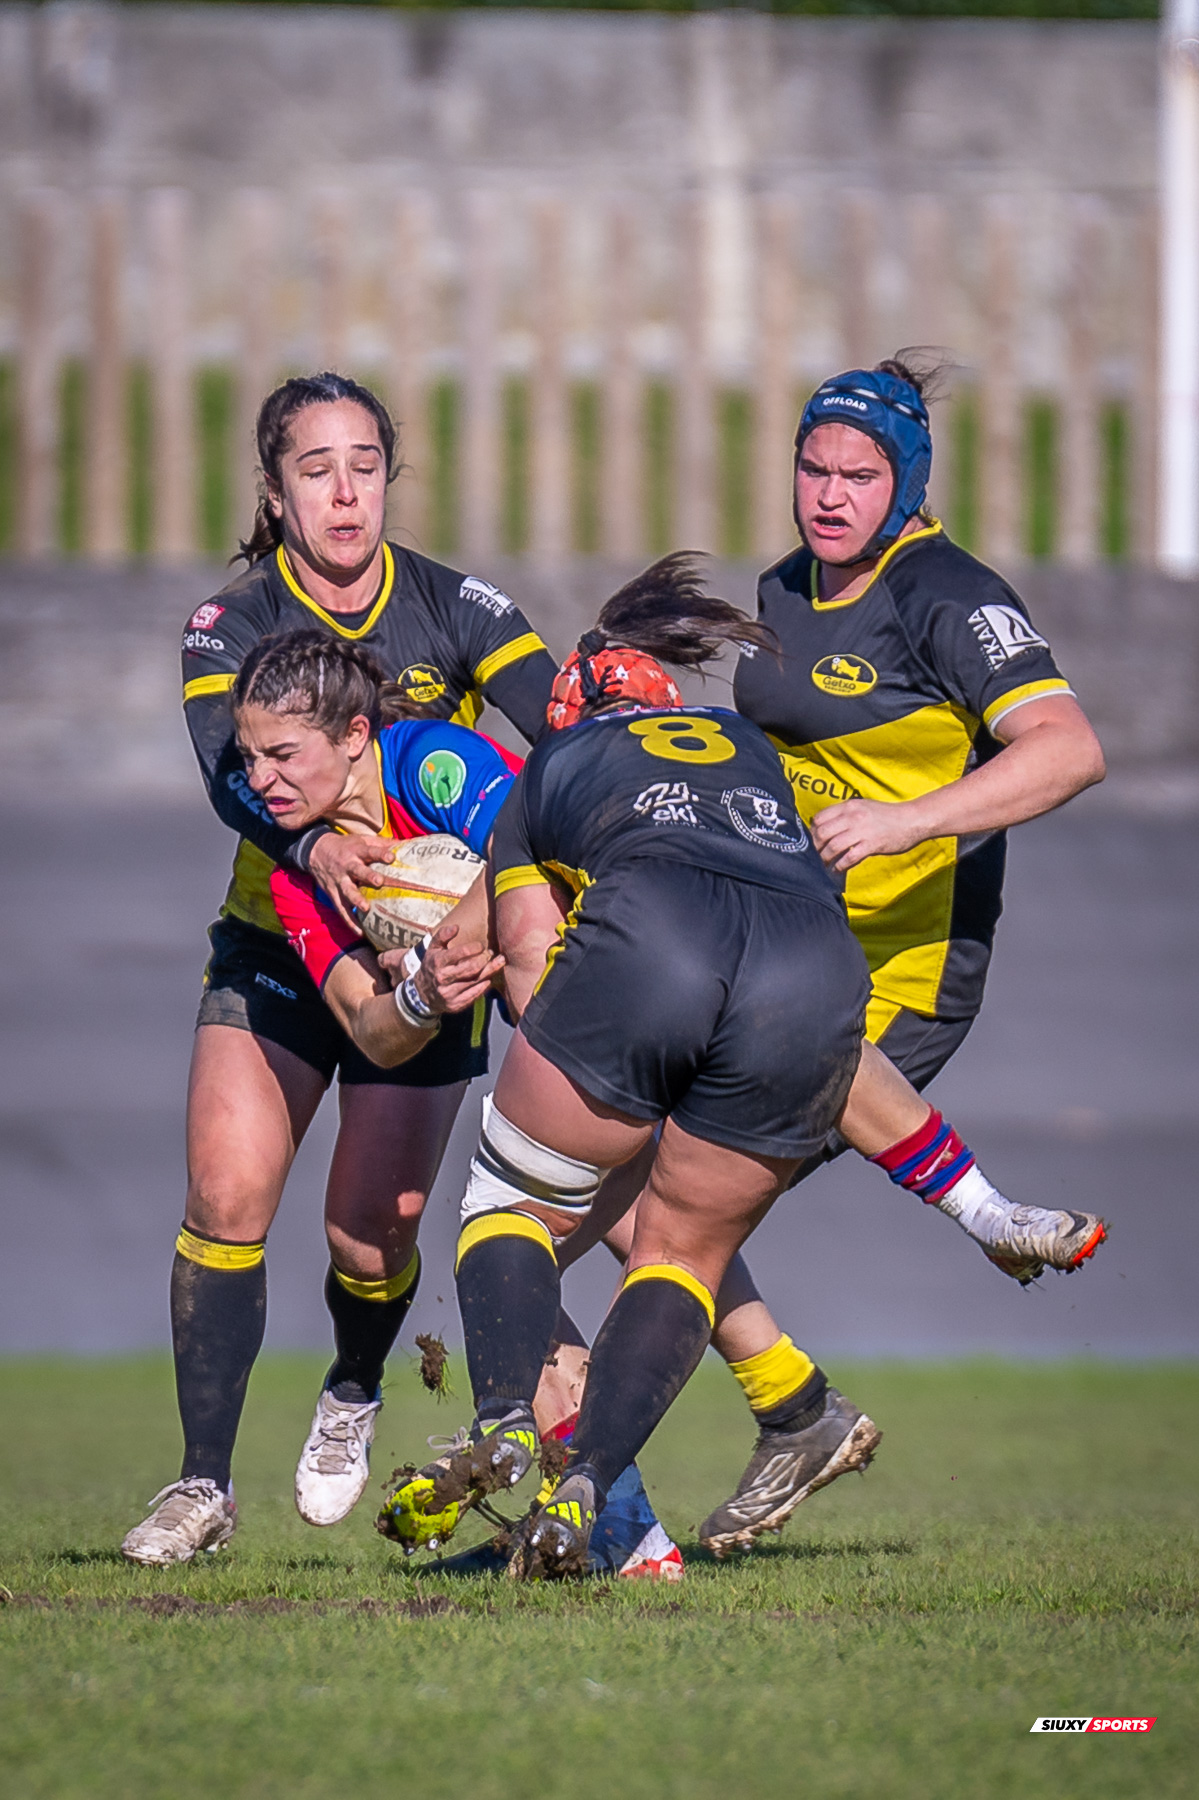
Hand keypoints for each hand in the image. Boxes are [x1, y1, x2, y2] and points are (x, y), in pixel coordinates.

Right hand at [307, 834, 395, 928]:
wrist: (316, 851)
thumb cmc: (347, 847)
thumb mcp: (362, 840)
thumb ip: (383, 844)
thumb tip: (407, 845)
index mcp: (356, 851)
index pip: (369, 851)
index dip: (380, 854)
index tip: (391, 858)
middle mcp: (347, 865)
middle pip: (357, 870)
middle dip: (367, 876)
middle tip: (379, 881)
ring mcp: (339, 880)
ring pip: (347, 891)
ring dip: (356, 899)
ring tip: (366, 909)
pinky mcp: (333, 893)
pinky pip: (341, 909)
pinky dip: (350, 921)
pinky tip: (361, 932)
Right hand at [409, 922, 504, 1015]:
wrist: (422, 992)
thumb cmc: (432, 965)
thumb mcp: (433, 949)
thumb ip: (442, 935)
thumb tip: (456, 927)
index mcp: (438, 962)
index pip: (459, 953)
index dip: (474, 948)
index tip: (481, 946)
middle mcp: (443, 978)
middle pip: (470, 968)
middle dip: (485, 959)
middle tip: (492, 954)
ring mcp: (449, 992)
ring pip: (475, 981)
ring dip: (490, 971)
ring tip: (499, 962)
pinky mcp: (455, 1004)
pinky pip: (474, 994)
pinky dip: (484, 985)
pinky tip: (489, 978)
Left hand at [811, 798, 928, 872]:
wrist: (912, 820)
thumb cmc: (887, 815)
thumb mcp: (863, 807)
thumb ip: (845, 814)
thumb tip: (826, 827)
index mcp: (849, 806)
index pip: (820, 817)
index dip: (812, 831)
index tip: (813, 840)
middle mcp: (853, 816)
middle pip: (822, 832)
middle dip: (815, 847)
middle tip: (815, 855)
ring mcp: (862, 830)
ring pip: (833, 846)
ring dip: (825, 858)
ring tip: (824, 864)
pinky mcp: (872, 844)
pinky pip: (849, 857)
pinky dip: (840, 865)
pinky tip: (838, 868)